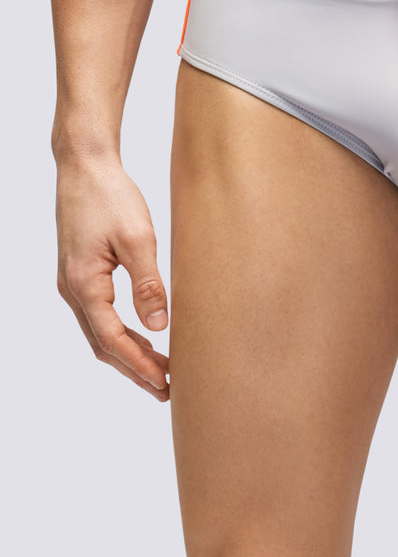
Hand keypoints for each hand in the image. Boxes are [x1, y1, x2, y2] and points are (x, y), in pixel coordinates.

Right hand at [55, 154, 169, 399]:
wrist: (85, 166)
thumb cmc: (111, 196)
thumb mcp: (137, 239)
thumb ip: (148, 284)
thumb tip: (159, 326)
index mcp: (84, 285)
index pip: (112, 339)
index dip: (139, 365)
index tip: (165, 383)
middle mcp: (72, 290)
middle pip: (103, 345)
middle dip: (134, 370)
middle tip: (166, 390)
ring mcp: (74, 283)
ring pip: (100, 332)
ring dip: (128, 354)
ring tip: (160, 371)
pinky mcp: (82, 274)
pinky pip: (100, 316)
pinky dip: (121, 333)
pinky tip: (144, 337)